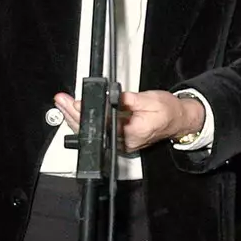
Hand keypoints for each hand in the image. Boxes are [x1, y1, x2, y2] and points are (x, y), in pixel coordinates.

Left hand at [53, 90, 205, 153]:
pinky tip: (76, 114)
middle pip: (93, 132)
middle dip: (74, 115)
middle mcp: (124, 143)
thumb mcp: (149, 99)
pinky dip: (86, 123)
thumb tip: (110, 96)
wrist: (178, 120)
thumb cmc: (168, 111)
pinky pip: (99, 134)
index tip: (74, 103)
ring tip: (64, 105)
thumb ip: (128, 99)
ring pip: (93, 134)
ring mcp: (121, 144)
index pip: (102, 124)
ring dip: (76, 119)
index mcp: (131, 133)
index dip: (85, 113)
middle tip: (62, 101)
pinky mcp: (119, 141)